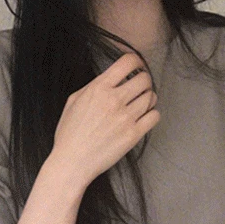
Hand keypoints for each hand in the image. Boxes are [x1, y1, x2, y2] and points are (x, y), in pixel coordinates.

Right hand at [51, 52, 159, 191]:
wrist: (72, 162)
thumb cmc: (70, 133)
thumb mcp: (74, 101)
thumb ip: (94, 86)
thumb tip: (112, 77)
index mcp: (99, 88)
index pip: (127, 62)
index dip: (136, 61)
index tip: (136, 67)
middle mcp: (114, 100)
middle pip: (144, 79)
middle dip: (144, 80)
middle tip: (139, 87)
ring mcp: (125, 118)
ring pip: (151, 97)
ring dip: (148, 98)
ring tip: (139, 104)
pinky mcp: (133, 135)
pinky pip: (154, 116)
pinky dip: (152, 114)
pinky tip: (143, 117)